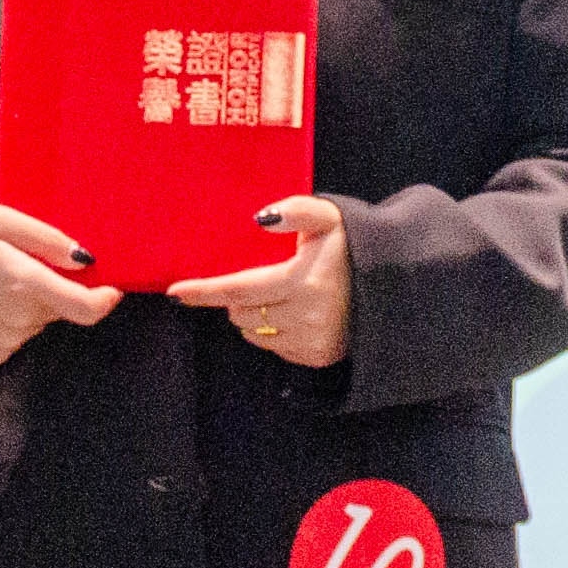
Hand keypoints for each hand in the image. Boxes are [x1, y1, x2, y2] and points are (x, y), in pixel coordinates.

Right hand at [0, 204, 120, 363]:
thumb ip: (46, 238)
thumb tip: (86, 260)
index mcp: (25, 282)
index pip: (84, 307)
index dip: (103, 301)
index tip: (110, 289)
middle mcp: (20, 318)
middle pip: (58, 308)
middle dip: (52, 290)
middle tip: (19, 266)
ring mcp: (5, 340)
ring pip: (37, 322)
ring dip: (28, 306)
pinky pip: (17, 337)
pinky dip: (10, 322)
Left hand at [170, 196, 351, 368]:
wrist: (392, 284)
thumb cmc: (352, 246)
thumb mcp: (329, 217)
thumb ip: (295, 210)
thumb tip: (260, 217)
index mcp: (302, 282)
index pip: (238, 289)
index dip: (204, 291)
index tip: (175, 291)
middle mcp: (306, 317)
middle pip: (241, 313)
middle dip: (236, 298)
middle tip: (260, 279)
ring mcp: (312, 341)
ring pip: (254, 333)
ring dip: (252, 316)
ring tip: (277, 295)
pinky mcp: (318, 356)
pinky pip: (275, 348)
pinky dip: (272, 332)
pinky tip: (292, 313)